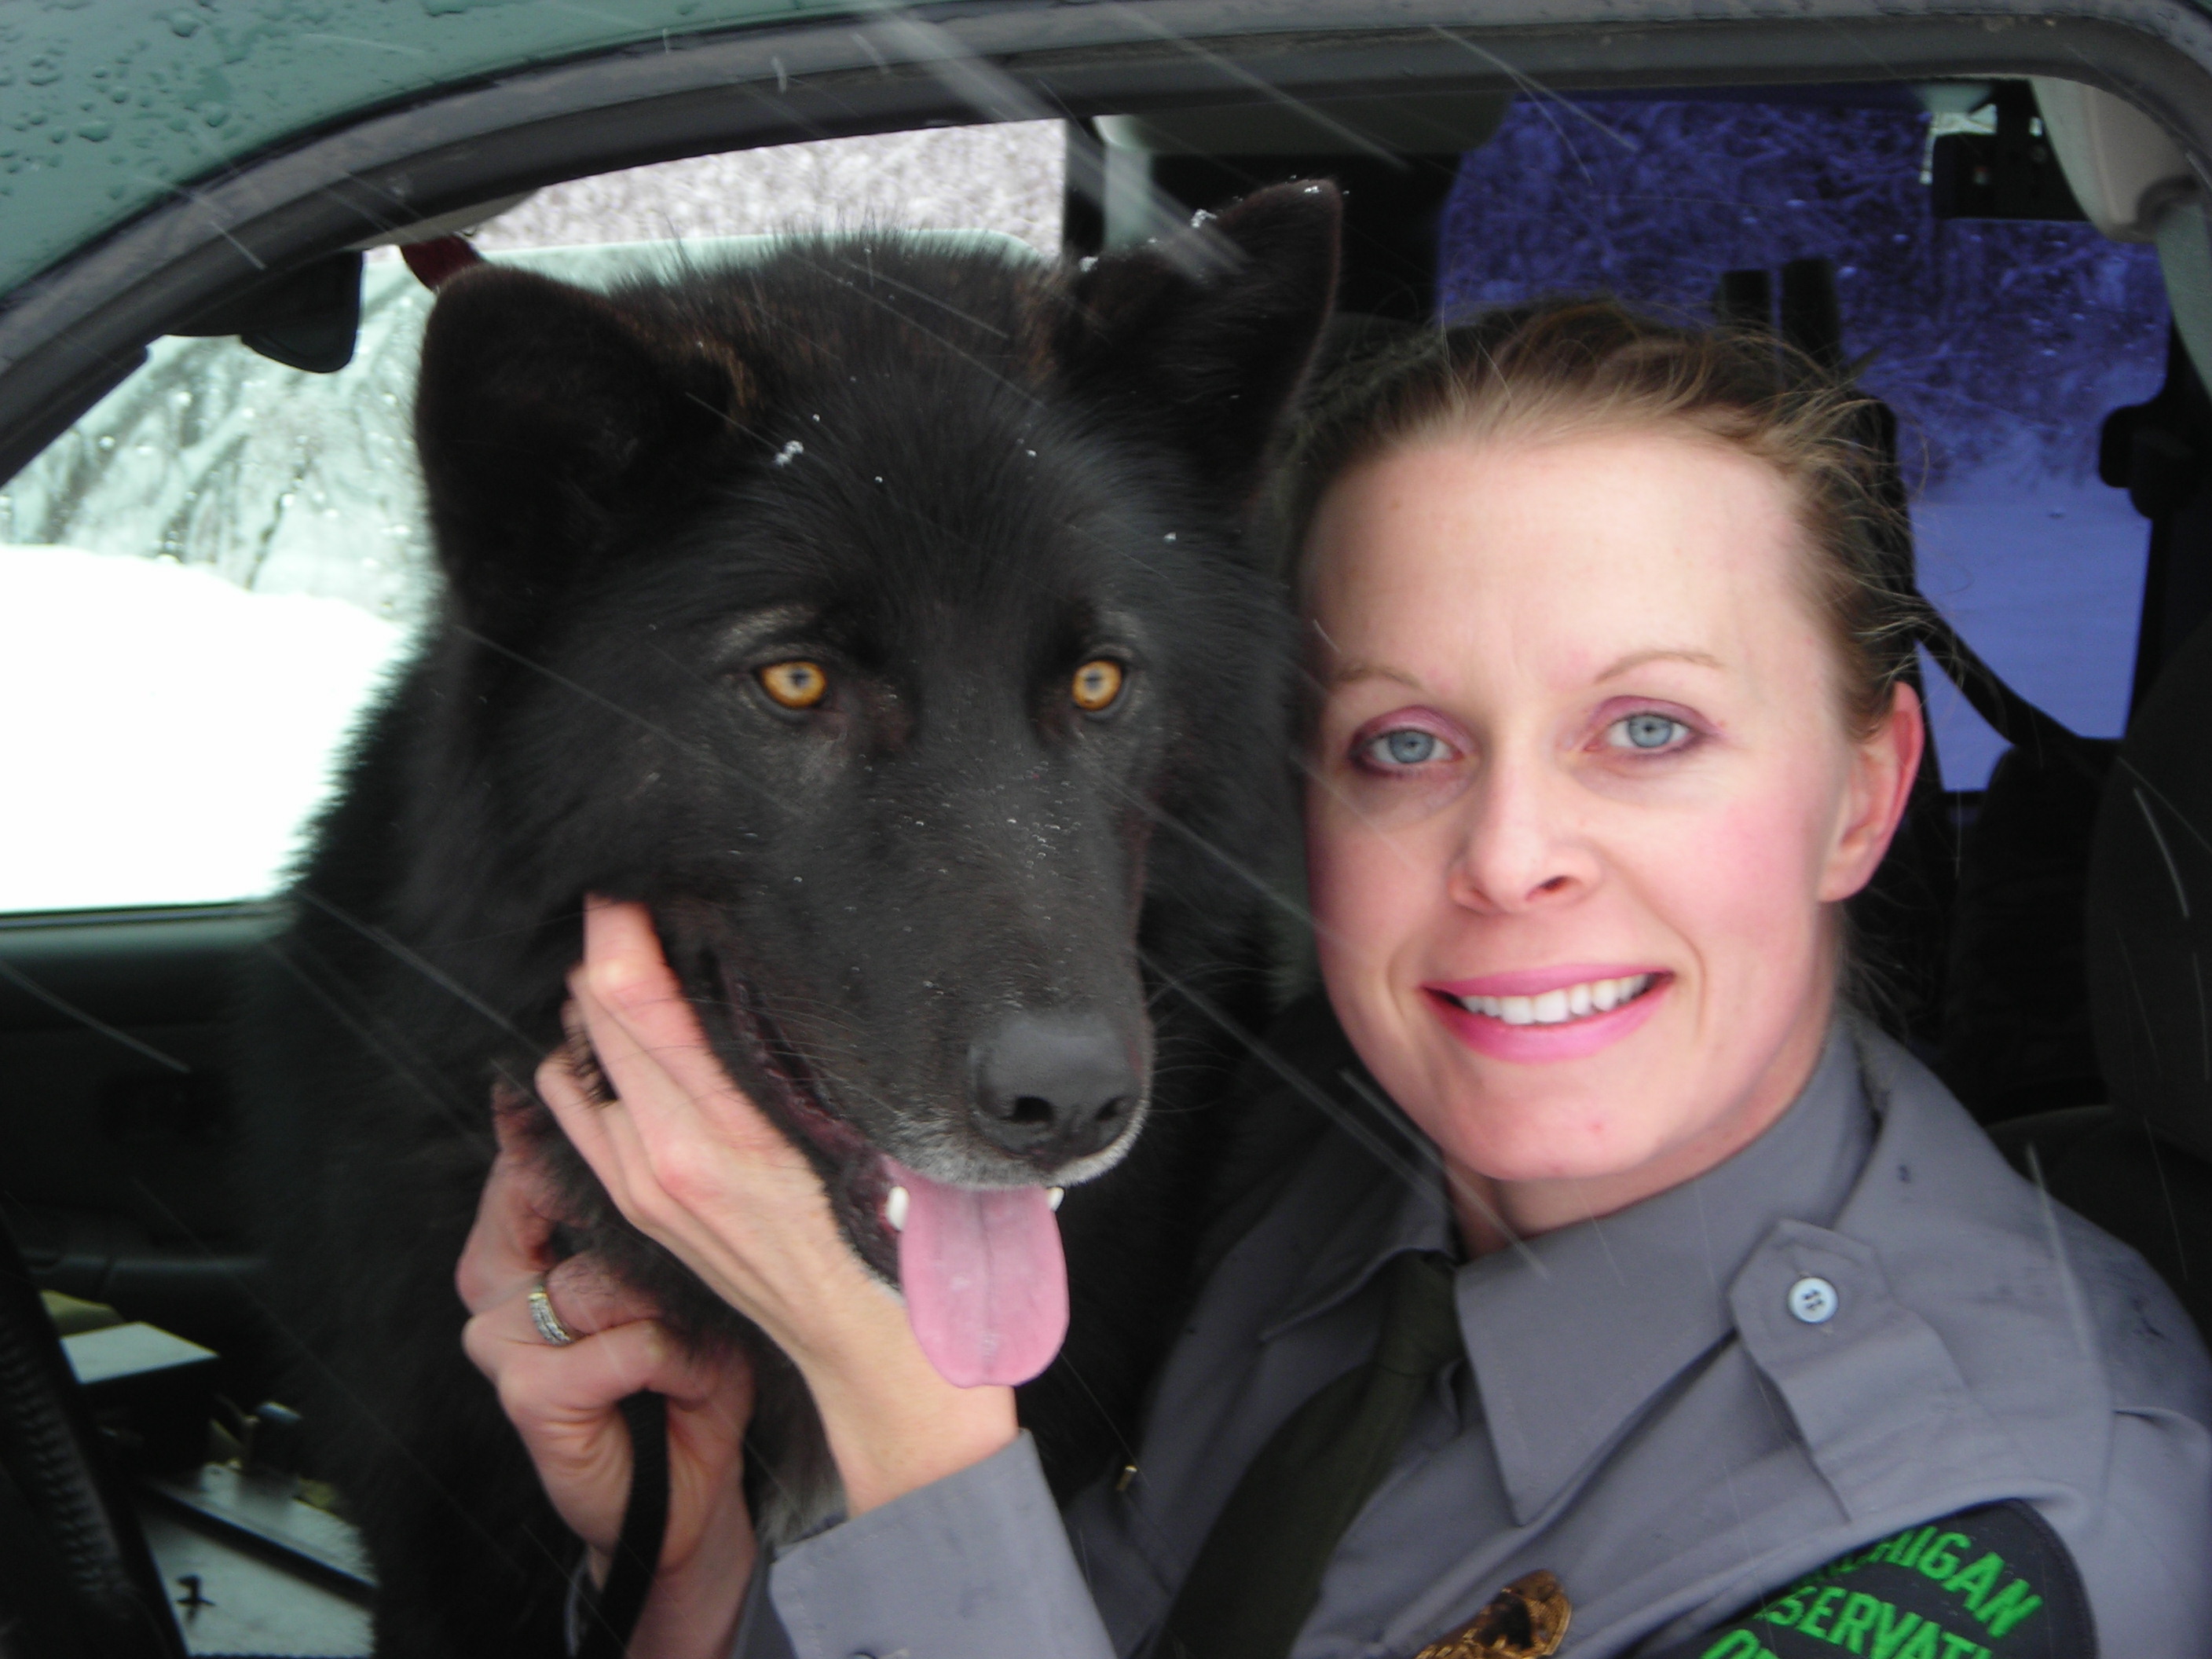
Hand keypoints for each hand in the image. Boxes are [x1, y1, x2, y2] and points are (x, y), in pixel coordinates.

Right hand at [457, 1111, 754, 1658]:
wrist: (685, 1494)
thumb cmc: (685, 1380)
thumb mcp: (677, 1284)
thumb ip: (649, 1223)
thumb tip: (653, 1150)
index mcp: (516, 1254)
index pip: (524, 1167)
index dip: (564, 1128)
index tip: (585, 1084)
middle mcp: (494, 1289)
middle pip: (549, 1201)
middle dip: (630, 1220)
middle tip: (677, 1270)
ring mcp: (501, 1341)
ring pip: (603, 1279)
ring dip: (670, 1314)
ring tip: (687, 1349)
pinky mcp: (527, 1393)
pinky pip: (627, 1342)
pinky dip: (675, 1361)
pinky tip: (681, 1385)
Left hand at [535, 897, 1016, 1514]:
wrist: (877, 1360)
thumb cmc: (899, 1243)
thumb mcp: (876, 1136)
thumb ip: (819, 1058)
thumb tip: (785, 962)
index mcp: (727, 1134)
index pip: (633, 1001)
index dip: (619, 924)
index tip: (629, 871)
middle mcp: (665, 1158)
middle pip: (591, 1015)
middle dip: (606, 945)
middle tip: (639, 894)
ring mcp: (642, 1186)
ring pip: (571, 1057)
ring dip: (592, 1004)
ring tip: (637, 962)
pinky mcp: (636, 1206)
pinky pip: (576, 1109)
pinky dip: (586, 1059)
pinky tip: (623, 1037)